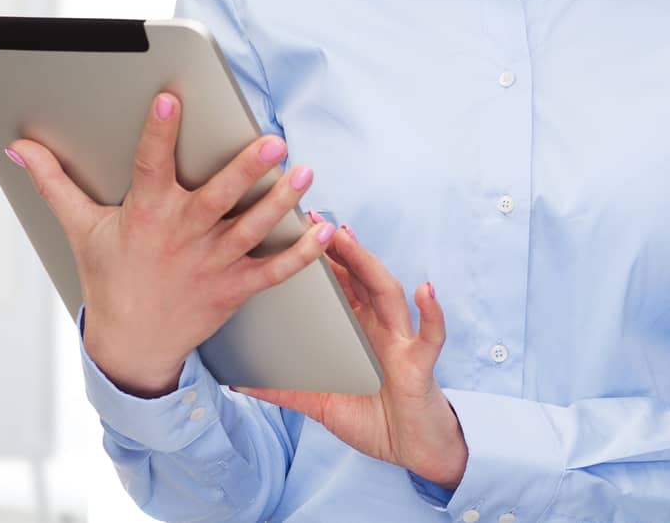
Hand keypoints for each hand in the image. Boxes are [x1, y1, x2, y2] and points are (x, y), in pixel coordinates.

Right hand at [6, 93, 337, 397]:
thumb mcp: (80, 227)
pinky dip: (302, 252)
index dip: (158, 133)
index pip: (150, 166)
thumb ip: (53, 181)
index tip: (169, 101)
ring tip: (304, 172)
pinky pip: (273, 269)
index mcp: (145, 215)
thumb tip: (20, 147)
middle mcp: (182, 237)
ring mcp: (212, 264)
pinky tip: (326, 228)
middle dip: (246, 169)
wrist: (133, 345)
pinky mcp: (234, 287)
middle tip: (272, 141)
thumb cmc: (110, 278)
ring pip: (252, 228)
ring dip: (282, 202)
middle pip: (218, 198)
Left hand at [234, 218, 467, 488]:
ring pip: (387, 293)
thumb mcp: (320, 402)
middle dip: (339, 246)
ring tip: (348, 238)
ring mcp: (400, 341)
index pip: (338, 284)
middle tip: (314, 218)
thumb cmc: (371, 418)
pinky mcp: (419, 365)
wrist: (413, 452)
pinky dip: (431, 313)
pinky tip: (425, 291)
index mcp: (356, 329)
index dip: (319, 257)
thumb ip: (284, 391)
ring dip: (368, 264)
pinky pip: (430, 336)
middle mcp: (379, 326)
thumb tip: (238, 384)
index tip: (294, 228)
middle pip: (359, 277)